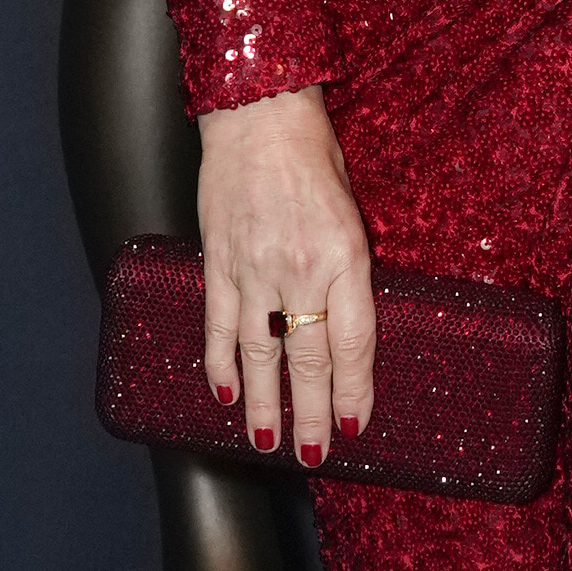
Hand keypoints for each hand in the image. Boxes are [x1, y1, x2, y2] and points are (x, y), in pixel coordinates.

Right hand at [193, 89, 376, 470]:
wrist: (258, 115)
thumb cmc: (315, 159)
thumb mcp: (352, 216)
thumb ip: (350, 274)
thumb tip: (346, 335)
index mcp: (345, 256)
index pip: (353, 341)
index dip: (352, 390)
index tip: (353, 426)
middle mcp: (299, 269)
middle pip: (306, 359)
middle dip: (310, 415)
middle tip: (312, 455)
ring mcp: (253, 268)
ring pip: (258, 352)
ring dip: (264, 403)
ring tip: (268, 443)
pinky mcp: (218, 261)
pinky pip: (217, 324)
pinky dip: (219, 364)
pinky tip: (225, 395)